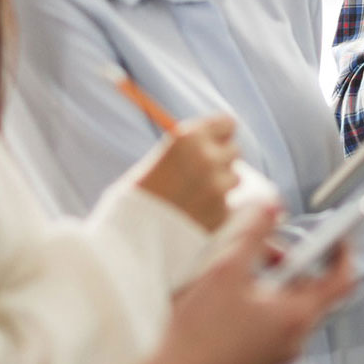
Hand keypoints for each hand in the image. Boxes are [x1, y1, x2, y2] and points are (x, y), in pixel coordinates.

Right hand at [137, 115, 239, 230]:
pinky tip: (194, 215)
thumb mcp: (158, 161)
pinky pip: (227, 204)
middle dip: (222, 160)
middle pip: (234, 150)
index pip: (227, 123)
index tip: (217, 143)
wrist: (129, 239)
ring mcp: (217, 186)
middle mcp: (207, 158)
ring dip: (222, 185)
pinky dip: (216, 208)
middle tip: (204, 173)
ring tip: (196, 196)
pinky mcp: (222, 212)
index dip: (221, 135)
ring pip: (235, 178)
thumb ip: (186, 152)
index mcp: (188, 138)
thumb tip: (209, 146)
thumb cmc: (135, 198)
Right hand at [160, 205, 353, 363]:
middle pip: (309, 292)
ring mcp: (279, 359)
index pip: (341, 279)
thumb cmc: (197, 337)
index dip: (342, 251)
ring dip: (270, 287)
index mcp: (296, 317)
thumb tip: (271, 207)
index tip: (336, 235)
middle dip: (289, 265)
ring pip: (288, 310)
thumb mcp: (225, 270)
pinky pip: (272, 330)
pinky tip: (226, 310)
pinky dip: (259, 311)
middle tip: (262, 252)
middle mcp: (295, 341)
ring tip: (236, 281)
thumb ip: (254, 233)